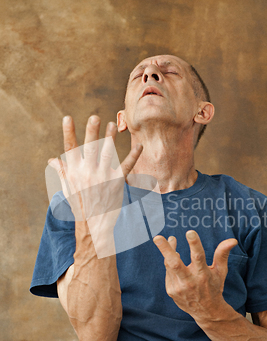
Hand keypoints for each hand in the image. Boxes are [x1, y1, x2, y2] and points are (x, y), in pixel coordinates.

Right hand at [49, 115, 142, 256]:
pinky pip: (126, 165)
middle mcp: (88, 172)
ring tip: (113, 125)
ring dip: (110, 137)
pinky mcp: (117, 182)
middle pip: (90, 147)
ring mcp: (103, 176)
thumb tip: (52, 159)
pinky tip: (139, 145)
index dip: (68, 133)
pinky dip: (134, 155)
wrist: (94, 224)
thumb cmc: (80, 204)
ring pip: (107, 152)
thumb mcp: (68, 188)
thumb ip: (62, 171)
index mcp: (74, 172)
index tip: (68, 118)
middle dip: (92, 131)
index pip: (70, 149)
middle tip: (95, 117)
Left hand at [153, 231, 236, 320]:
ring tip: (167, 239)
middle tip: (157, 237)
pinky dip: (169, 262)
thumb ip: (222, 254)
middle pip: (175, 263)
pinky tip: (173, 255)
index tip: (190, 232)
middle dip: (166, 250)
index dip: (194, 244)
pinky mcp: (171, 290)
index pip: (198, 257)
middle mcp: (190, 281)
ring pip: (169, 265)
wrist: (206, 311)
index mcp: (203, 274)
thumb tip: (232, 240)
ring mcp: (178, 287)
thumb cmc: (214, 286)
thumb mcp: (221, 271)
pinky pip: (168, 272)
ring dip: (167, 251)